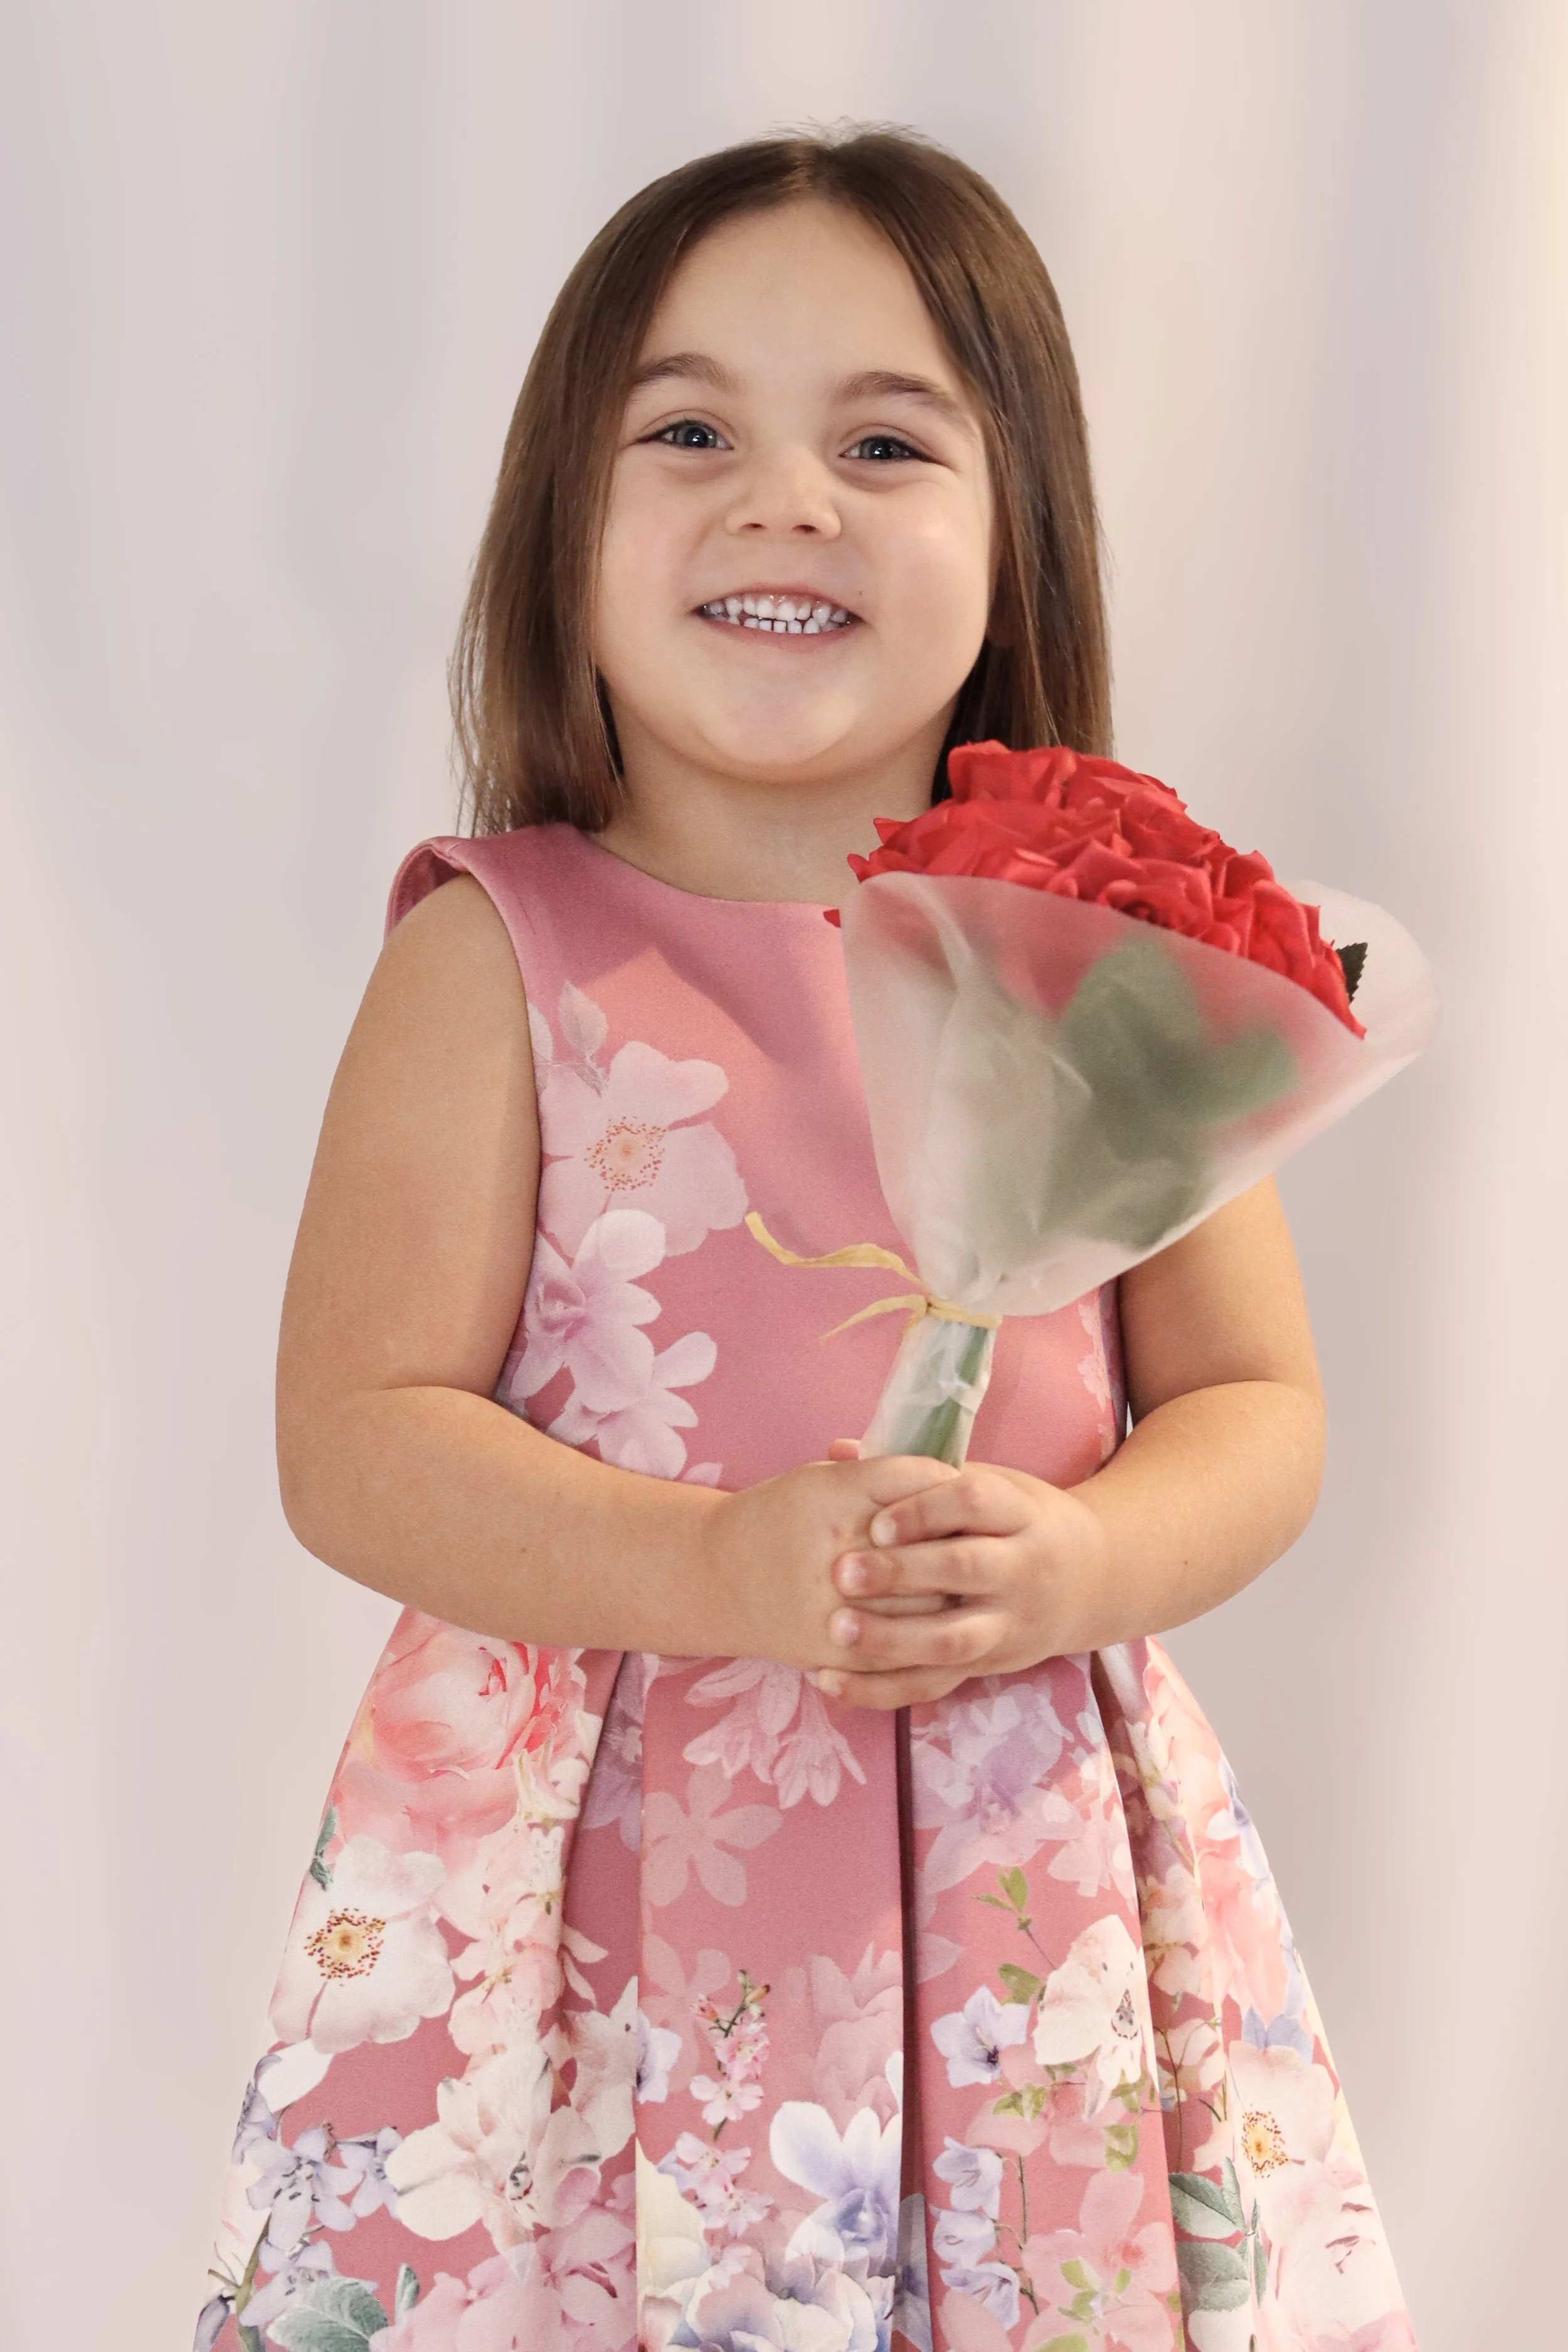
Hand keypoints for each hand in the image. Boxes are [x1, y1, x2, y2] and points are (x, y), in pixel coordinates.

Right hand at [696, 1452, 960, 1671]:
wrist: (716, 1577)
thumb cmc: (778, 1518)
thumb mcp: (822, 1480)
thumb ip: (882, 1476)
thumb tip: (951, 1481)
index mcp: (835, 1492)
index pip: (918, 1479)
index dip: (947, 1486)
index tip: (961, 1492)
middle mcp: (839, 1544)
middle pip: (933, 1543)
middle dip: (961, 1543)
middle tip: (979, 1542)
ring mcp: (838, 1601)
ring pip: (930, 1602)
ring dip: (954, 1594)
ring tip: (966, 1587)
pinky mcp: (836, 1647)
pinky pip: (905, 1650)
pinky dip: (930, 1638)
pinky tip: (940, 1625)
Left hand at [814, 1460, 1109, 1709]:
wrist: (1092, 1580)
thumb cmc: (1018, 1520)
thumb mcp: (990, 1484)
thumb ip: (921, 1473)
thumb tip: (840, 1450)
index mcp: (1021, 1513)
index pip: (975, 1502)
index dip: (924, 1510)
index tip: (876, 1521)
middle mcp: (1023, 1570)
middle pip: (964, 1569)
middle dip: (901, 1572)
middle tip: (841, 1572)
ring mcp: (1009, 1624)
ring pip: (952, 1639)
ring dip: (892, 1638)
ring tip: (837, 1629)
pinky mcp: (990, 1665)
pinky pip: (934, 1684)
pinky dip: (881, 1689)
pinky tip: (831, 1681)